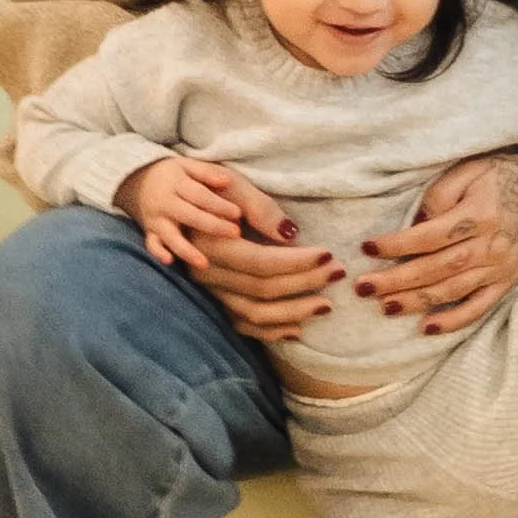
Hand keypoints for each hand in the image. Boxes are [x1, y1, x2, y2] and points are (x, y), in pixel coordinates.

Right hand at [117, 156, 246, 270]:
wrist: (140, 179)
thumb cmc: (173, 174)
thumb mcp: (187, 165)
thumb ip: (206, 172)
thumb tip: (226, 181)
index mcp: (176, 183)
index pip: (200, 196)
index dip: (219, 205)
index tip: (238, 213)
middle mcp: (164, 202)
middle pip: (190, 216)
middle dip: (213, 226)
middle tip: (235, 233)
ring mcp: (155, 219)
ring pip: (171, 236)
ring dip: (187, 250)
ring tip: (205, 263)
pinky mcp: (149, 232)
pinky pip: (152, 244)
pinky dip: (158, 253)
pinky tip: (170, 262)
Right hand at [195, 173, 346, 342]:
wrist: (179, 205)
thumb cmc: (211, 191)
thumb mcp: (232, 185)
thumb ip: (260, 209)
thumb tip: (290, 234)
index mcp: (210, 244)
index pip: (260, 262)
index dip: (296, 262)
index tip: (328, 254)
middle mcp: (206, 273)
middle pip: (261, 288)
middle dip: (304, 282)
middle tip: (338, 273)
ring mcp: (208, 292)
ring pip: (253, 313)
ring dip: (293, 312)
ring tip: (326, 305)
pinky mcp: (213, 303)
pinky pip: (242, 326)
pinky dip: (270, 331)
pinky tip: (298, 329)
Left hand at [355, 147, 517, 336]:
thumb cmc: (500, 176)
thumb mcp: (469, 169)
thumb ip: (440, 194)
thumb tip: (415, 223)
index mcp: (479, 214)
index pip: (430, 235)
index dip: (397, 244)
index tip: (367, 247)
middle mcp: (490, 245)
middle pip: (437, 268)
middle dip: (397, 280)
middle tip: (363, 288)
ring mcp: (500, 268)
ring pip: (452, 291)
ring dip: (416, 302)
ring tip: (384, 307)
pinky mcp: (506, 282)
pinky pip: (479, 307)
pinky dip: (453, 321)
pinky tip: (426, 328)